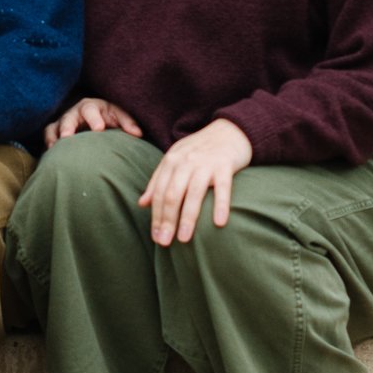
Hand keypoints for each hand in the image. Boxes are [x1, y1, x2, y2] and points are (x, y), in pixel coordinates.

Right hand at [44, 95, 142, 146]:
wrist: (97, 121)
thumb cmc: (109, 117)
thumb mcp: (119, 116)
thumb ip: (128, 123)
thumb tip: (138, 134)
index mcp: (90, 107)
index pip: (90, 110)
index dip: (94, 119)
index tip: (99, 129)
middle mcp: (73, 113)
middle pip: (67, 118)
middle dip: (67, 127)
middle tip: (68, 138)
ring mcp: (62, 124)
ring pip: (52, 128)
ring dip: (53, 138)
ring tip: (54, 149)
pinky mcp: (55, 134)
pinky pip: (48, 138)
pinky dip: (48, 146)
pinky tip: (52, 158)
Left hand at [140, 118, 252, 246]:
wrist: (230, 130)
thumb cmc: (200, 150)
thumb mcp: (175, 159)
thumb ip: (158, 180)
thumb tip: (142, 203)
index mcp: (171, 161)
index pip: (159, 192)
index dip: (156, 216)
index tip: (156, 237)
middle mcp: (186, 161)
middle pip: (172, 195)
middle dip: (167, 220)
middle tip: (164, 242)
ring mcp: (206, 163)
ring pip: (194, 193)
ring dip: (188, 218)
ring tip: (184, 239)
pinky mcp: (225, 165)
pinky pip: (223, 187)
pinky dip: (221, 205)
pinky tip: (219, 223)